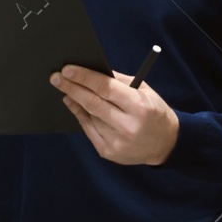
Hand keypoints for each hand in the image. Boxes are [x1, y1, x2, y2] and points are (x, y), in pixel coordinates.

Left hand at [50, 65, 178, 165]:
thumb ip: (118, 81)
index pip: (105, 88)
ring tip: (66, 90)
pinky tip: (74, 105)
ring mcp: (117, 141)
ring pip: (89, 116)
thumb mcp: (144, 91)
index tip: (67, 69)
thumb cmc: (153, 112)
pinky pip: (88, 130)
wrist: (166, 144)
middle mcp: (128, 126)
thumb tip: (90, 70)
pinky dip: (80, 115)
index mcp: (139, 106)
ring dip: (75, 101)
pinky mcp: (109, 152)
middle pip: (92, 103)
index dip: (84, 78)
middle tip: (55, 77)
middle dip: (71, 88)